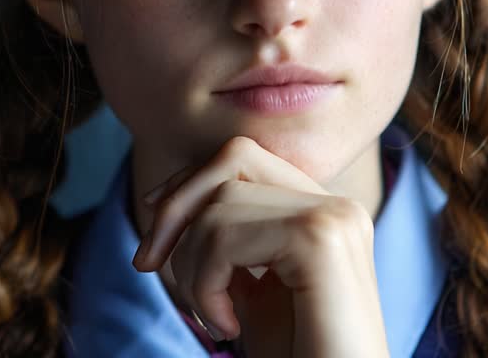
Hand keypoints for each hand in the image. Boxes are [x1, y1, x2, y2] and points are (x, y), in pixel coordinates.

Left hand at [131, 136, 390, 357]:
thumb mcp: (253, 293)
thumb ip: (232, 245)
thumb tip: (172, 205)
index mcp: (327, 212)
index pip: (244, 158)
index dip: (187, 185)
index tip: (154, 238)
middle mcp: (339, 206)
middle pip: (233, 159)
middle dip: (175, 209)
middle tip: (148, 265)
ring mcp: (335, 218)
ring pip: (221, 201)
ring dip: (192, 266)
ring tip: (214, 318)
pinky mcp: (321, 241)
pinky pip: (225, 236)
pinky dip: (205, 285)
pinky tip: (229, 327)